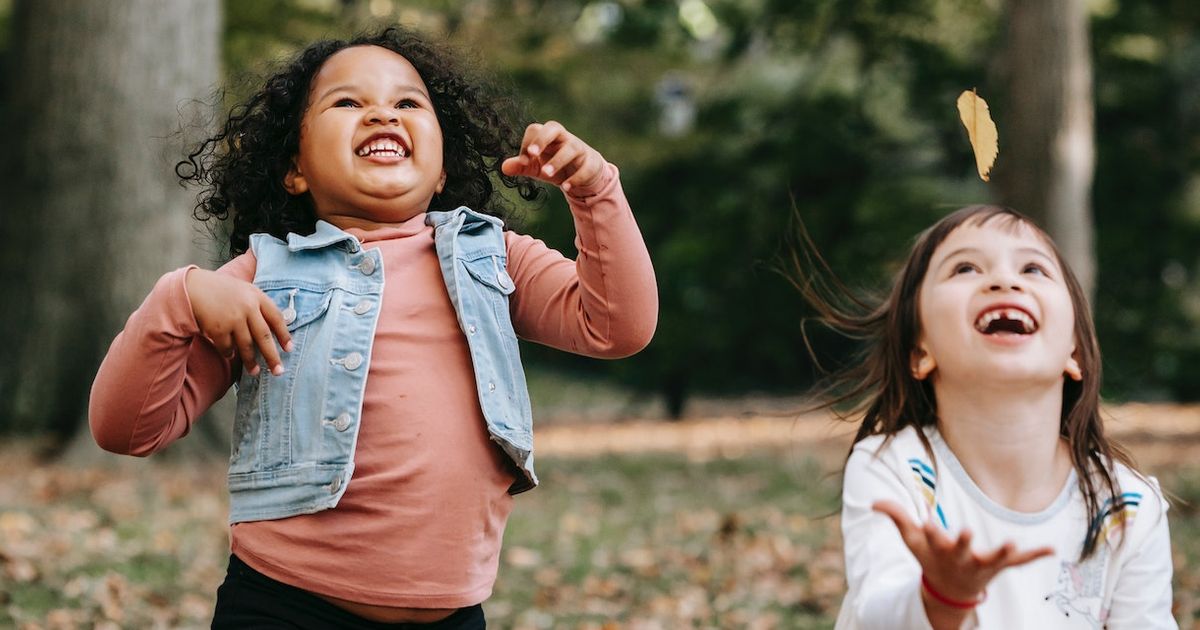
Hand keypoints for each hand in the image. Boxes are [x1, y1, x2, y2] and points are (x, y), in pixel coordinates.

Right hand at [185, 268, 292, 376]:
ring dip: (251, 361)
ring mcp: (233, 318)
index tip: (289, 349)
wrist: (191, 287)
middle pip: (264, 336)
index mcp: (256, 295)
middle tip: (278, 371)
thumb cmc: (220, 289)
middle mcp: (247, 307)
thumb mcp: (243, 290)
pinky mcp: (218, 328)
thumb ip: (258, 304)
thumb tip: (276, 325)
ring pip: (246, 346)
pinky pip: (228, 347)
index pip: (276, 318)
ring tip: (255, 371)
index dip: (284, 335)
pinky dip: (229, 353)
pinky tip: (230, 355)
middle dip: (272, 356)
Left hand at [500, 121, 605, 193]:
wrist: (583, 174)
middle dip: (542, 140)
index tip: (523, 162)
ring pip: (570, 148)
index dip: (527, 143)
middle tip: (532, 154)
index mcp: (548, 136)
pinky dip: (575, 177)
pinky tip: (566, 187)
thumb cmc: (555, 165)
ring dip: (557, 161)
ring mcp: (579, 149)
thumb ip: (521, 166)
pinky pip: (585, 167)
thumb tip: (503, 168)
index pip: (535, 130)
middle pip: (553, 128)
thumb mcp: (536, 167)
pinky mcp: (591, 163)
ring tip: (545, 175)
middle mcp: (564, 138)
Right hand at [873, 500, 1051, 621]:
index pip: (933, 539)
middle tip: (965, 533)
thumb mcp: (912, 540)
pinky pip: (1019, 562)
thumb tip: (873, 502)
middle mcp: (961, 558)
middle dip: (963, 542)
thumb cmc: (931, 558)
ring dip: (1003, 552)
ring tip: (1010, 543)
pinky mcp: (999, 566)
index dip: (931, 532)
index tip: (928, 523)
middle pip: (962, 550)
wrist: (950, 590)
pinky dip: (1034, 556)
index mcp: (939, 550)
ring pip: (993, 559)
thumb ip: (896, 518)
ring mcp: (982, 564)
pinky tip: (1051, 549)